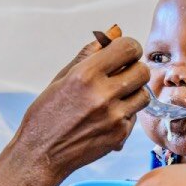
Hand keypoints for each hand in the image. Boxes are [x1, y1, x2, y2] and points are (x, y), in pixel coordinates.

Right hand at [16, 35, 150, 179]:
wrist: (41, 154)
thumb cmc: (47, 114)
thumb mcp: (62, 78)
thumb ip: (90, 53)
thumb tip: (114, 31)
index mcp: (85, 75)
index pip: (129, 47)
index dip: (129, 47)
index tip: (123, 54)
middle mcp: (102, 95)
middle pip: (142, 70)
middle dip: (134, 69)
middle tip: (121, 75)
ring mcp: (113, 117)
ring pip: (144, 94)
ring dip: (133, 92)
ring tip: (114, 97)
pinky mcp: (119, 135)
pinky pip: (134, 117)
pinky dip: (124, 115)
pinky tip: (105, 118)